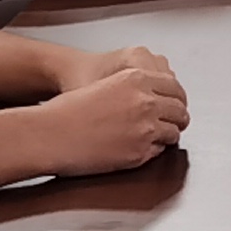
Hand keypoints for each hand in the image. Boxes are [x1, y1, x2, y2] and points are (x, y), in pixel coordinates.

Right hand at [5, 57, 190, 180]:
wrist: (50, 134)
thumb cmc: (68, 111)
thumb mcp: (106, 85)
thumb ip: (133, 89)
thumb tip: (154, 99)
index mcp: (136, 78)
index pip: (174, 87)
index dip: (177, 98)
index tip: (176, 104)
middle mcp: (145, 100)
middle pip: (180, 109)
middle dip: (178, 117)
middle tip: (173, 124)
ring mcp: (145, 127)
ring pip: (174, 131)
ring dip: (168, 135)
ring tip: (157, 138)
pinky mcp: (139, 151)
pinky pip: (159, 151)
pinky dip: (154, 150)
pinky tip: (140, 148)